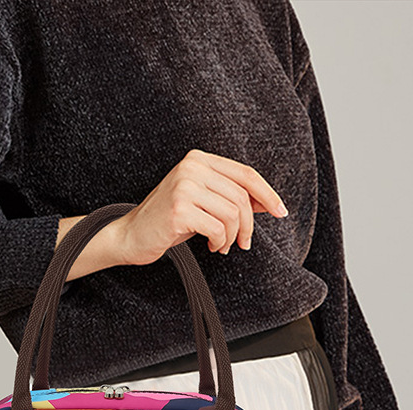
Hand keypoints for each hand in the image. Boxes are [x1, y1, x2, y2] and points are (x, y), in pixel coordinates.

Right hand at [114, 148, 289, 265]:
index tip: (281, 211)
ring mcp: (184, 187)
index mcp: (198, 160)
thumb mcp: (203, 202)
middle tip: (243, 243)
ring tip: (222, 245)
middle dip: (248, 225)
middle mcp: (191, 167)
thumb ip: (231, 197)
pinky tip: (212, 246)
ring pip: (232, 214)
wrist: (131, 235)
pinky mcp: (179, 209)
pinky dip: (220, 242)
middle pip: (241, 197)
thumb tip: (267, 202)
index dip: (268, 194)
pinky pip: (218, 228)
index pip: (246, 174)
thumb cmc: (168, 220)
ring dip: (233, 236)